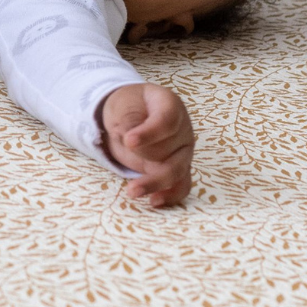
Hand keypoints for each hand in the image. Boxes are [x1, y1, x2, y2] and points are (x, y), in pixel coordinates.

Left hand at [99, 83, 194, 207]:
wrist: (131, 115)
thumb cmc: (129, 106)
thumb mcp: (122, 105)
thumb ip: (128, 120)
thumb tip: (131, 141)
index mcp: (170, 105)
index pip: (167, 121)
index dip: (149, 133)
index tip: (129, 141)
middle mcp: (183, 128)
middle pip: (166, 149)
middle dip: (142, 152)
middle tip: (124, 143)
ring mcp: (184, 151)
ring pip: (175, 171)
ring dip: (153, 182)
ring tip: (132, 191)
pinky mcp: (180, 169)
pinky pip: (182, 186)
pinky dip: (170, 195)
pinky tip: (154, 201)